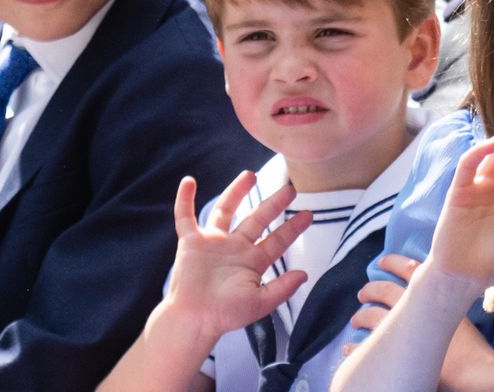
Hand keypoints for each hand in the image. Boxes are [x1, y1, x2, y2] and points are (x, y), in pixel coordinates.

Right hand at [165, 172, 311, 342]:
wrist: (195, 319)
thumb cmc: (225, 315)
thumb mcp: (260, 303)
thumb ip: (282, 288)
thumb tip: (305, 274)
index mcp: (252, 261)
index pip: (277, 240)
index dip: (293, 228)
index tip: (309, 214)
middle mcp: (234, 247)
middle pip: (256, 219)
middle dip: (273, 204)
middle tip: (290, 188)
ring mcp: (212, 242)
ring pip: (226, 210)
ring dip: (237, 191)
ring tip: (250, 174)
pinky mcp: (191, 242)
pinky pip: (186, 216)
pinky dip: (185, 199)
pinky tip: (189, 181)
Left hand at [347, 254, 493, 391]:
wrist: (473, 372)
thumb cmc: (472, 347)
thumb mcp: (462, 315)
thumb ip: (448, 301)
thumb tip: (440, 291)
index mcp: (430, 294)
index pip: (408, 269)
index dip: (393, 262)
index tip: (382, 261)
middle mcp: (411, 308)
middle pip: (383, 290)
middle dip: (371, 288)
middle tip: (363, 293)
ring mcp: (400, 331)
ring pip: (370, 316)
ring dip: (360, 316)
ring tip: (355, 320)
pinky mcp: (392, 355)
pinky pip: (363, 347)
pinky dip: (354, 346)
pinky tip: (348, 348)